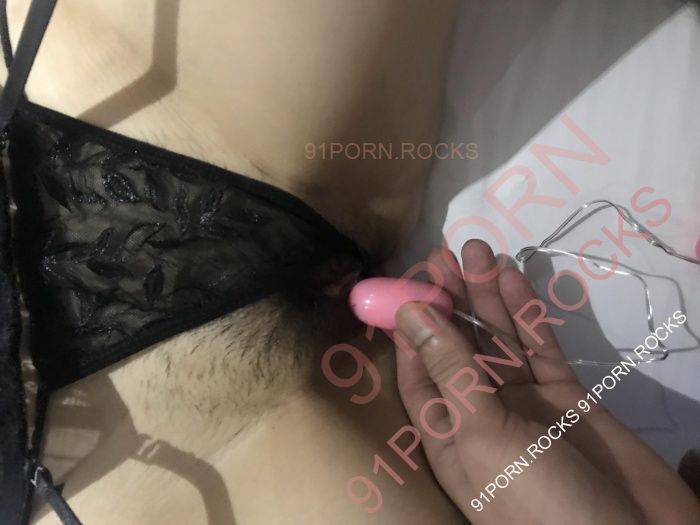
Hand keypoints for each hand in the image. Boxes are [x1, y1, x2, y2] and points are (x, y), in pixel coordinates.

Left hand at [394, 240, 699, 524]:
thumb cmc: (537, 499)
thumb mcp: (483, 434)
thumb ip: (453, 370)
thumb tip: (411, 313)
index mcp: (448, 433)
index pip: (418, 370)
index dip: (410, 327)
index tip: (405, 284)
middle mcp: (481, 412)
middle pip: (458, 346)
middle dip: (449, 301)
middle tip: (441, 254)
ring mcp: (525, 401)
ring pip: (499, 339)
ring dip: (486, 296)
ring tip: (475, 250)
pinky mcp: (566, 393)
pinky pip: (540, 345)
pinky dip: (526, 313)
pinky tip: (512, 277)